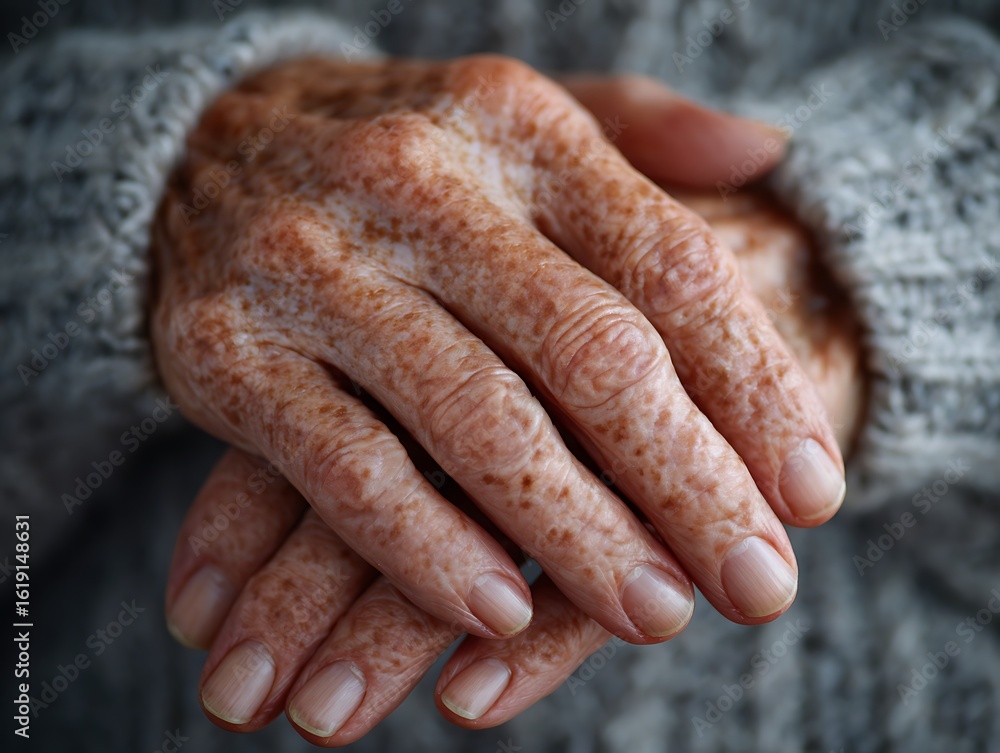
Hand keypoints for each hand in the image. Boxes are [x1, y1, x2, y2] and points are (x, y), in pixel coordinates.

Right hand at [164, 184, 862, 740]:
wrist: (200, 146)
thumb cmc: (402, 150)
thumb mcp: (520, 115)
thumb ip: (643, 130)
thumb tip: (767, 150)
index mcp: (515, 127)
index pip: (668, 266)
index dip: (754, 388)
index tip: (811, 491)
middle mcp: (418, 186)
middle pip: (591, 355)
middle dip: (690, 486)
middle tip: (758, 585)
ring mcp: (314, 268)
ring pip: (478, 425)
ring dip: (579, 538)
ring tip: (659, 614)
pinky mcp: (229, 353)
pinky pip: (349, 470)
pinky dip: (429, 550)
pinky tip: (502, 614)